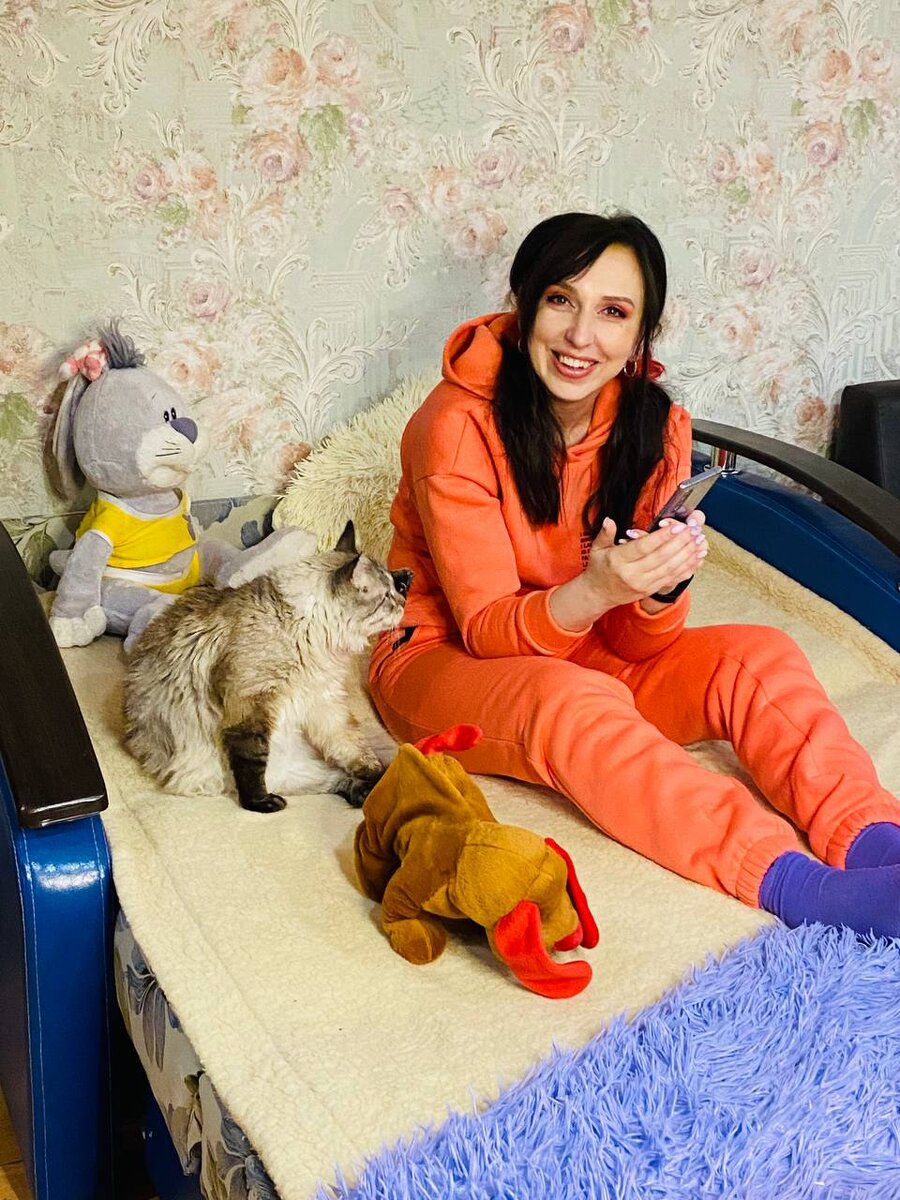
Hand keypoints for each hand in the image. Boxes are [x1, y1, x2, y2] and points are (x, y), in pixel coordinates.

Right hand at [584, 514, 707, 609]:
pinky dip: (687, 567)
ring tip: (699, 540)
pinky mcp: (650, 590)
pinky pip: (672, 578)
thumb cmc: (599, 568)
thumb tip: (609, 520)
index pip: (643, 547)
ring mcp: (643, 584)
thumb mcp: (597, 548)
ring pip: (670, 568)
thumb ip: (605, 534)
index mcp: (618, 561)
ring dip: (687, 554)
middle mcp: (632, 574)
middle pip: (661, 557)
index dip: (661, 537)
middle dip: (680, 542)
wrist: (598, 594)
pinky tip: (697, 557)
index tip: (676, 526)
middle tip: (693, 529)